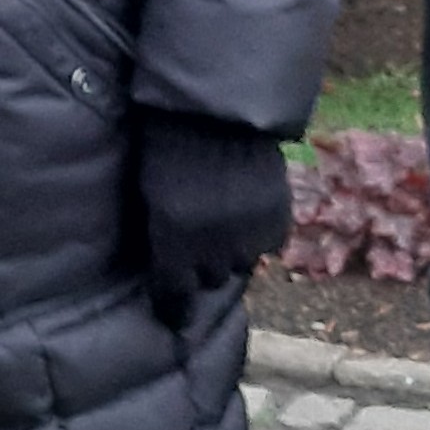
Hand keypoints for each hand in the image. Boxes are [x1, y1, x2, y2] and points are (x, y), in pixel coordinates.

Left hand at [134, 111, 291, 317]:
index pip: (174, 297)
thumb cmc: (169, 147)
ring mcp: (250, 237)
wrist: (220, 113)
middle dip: (201, 268)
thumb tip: (167, 268)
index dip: (173, 310)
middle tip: (198, 243)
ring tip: (225, 223)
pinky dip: (258, 233)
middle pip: (209, 281)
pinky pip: (268, 244)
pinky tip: (248, 209)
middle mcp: (214, 249)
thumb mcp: (151, 195)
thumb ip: (161, 236)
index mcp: (174, 243)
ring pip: (241, 265)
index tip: (173, 317)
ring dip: (231, 252)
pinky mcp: (278, 222)